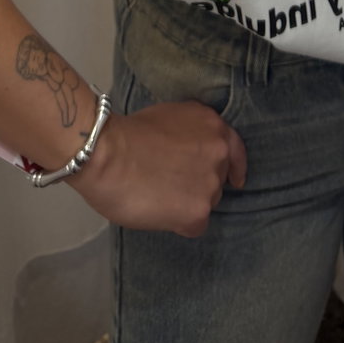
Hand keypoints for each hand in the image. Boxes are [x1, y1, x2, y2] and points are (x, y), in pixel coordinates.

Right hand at [70, 99, 247, 236]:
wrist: (107, 155)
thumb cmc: (127, 134)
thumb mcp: (170, 117)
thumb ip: (191, 132)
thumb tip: (190, 150)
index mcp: (212, 125)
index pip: (235, 150)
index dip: (234, 167)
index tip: (235, 180)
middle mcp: (219, 153)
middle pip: (217, 180)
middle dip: (198, 184)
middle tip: (169, 184)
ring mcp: (210, 184)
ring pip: (205, 203)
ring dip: (187, 204)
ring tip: (157, 195)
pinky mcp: (198, 212)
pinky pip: (194, 225)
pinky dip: (178, 223)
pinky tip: (157, 210)